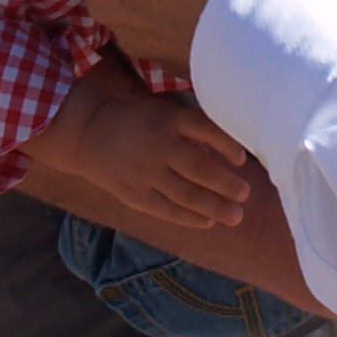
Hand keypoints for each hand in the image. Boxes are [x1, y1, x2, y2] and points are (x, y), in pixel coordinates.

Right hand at [44, 87, 253, 227]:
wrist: (91, 134)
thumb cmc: (141, 122)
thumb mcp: (165, 113)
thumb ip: (193, 130)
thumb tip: (232, 155)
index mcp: (167, 120)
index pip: (202, 128)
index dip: (225, 144)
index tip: (242, 160)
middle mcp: (156, 145)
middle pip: (197, 167)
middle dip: (225, 184)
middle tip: (246, 194)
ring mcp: (144, 172)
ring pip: (184, 194)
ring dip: (214, 207)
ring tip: (236, 216)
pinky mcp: (134, 194)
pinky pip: (166, 210)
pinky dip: (189, 218)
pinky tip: (209, 222)